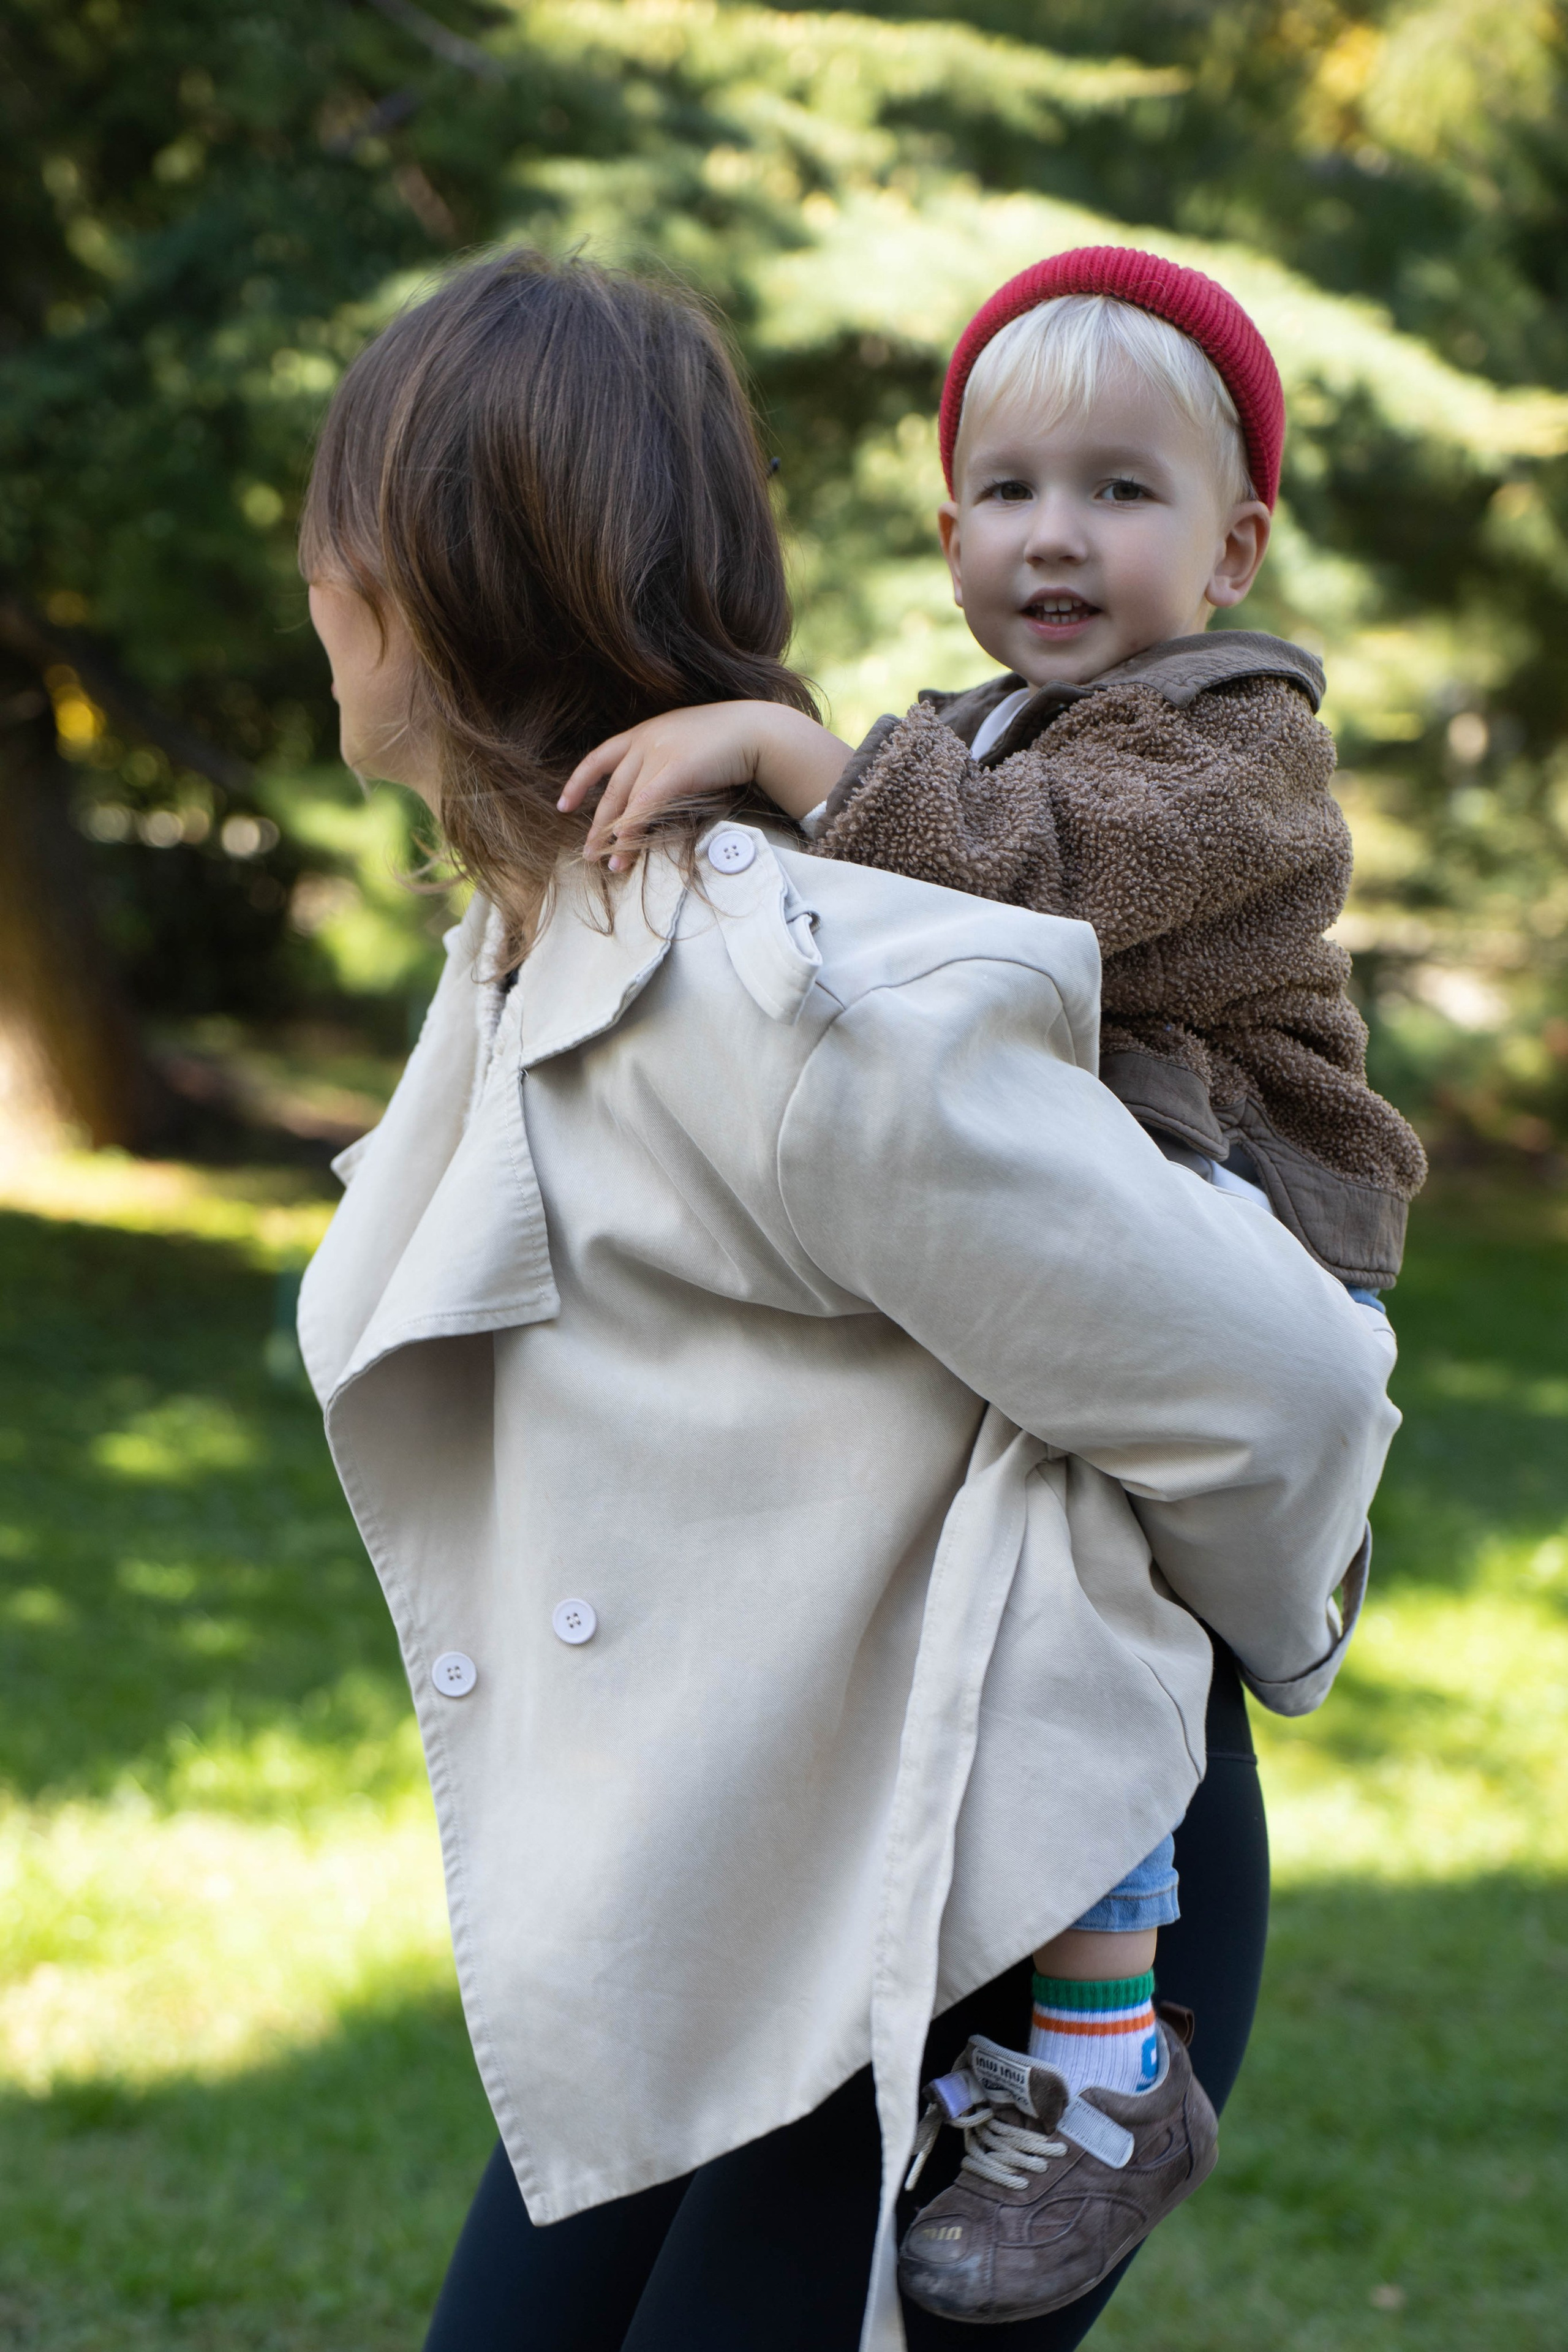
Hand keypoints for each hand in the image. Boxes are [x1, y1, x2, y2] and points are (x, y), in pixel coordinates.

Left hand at [559, 701, 850, 866]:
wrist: (759, 731)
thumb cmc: (731, 742)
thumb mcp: (689, 744)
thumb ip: (667, 761)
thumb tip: (656, 792)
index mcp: (645, 731)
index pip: (600, 757)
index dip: (580, 782)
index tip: (565, 804)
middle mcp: (646, 739)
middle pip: (611, 788)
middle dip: (597, 824)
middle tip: (588, 853)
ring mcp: (658, 753)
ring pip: (624, 801)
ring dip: (614, 837)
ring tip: (608, 865)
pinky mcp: (673, 770)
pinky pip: (643, 807)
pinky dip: (632, 831)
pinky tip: (626, 851)